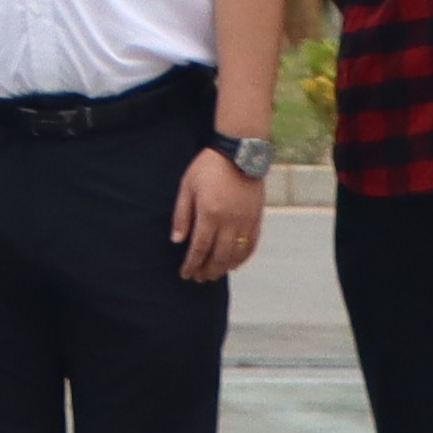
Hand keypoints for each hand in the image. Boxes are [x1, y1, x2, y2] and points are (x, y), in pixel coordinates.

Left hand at [171, 146, 264, 281]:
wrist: (239, 153)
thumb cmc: (208, 167)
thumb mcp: (187, 187)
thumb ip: (181, 215)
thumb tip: (176, 241)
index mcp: (210, 214)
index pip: (199, 248)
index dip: (191, 264)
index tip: (185, 274)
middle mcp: (229, 222)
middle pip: (218, 257)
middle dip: (207, 271)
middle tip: (198, 278)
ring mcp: (246, 222)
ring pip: (236, 255)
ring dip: (224, 268)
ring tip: (213, 274)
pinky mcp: (256, 219)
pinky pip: (251, 245)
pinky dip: (242, 259)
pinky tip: (233, 264)